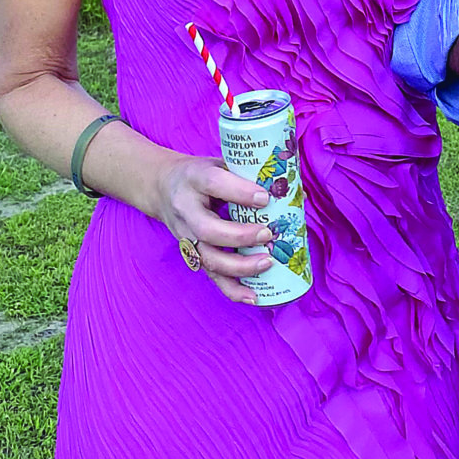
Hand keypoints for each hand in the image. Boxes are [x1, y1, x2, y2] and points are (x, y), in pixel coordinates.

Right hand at [152, 153, 276, 304]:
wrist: (163, 188)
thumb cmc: (201, 175)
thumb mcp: (219, 163)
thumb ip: (249, 173)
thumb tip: (296, 191)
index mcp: (195, 178)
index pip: (214, 184)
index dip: (240, 192)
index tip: (265, 197)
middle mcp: (187, 210)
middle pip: (208, 230)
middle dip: (240, 236)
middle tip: (268, 234)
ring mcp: (187, 237)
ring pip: (209, 258)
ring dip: (239, 267)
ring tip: (267, 263)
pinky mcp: (193, 254)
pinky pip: (211, 276)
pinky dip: (233, 289)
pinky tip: (254, 296)